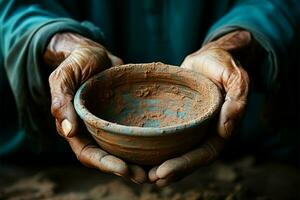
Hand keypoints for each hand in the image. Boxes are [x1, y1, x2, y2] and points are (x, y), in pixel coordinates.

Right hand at [46, 33, 146, 183]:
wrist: (94, 53)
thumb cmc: (76, 63)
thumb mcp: (64, 78)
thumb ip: (61, 102)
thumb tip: (68, 131)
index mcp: (76, 127)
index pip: (88, 153)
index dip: (104, 164)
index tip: (124, 168)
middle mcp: (93, 131)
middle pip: (107, 157)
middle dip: (125, 169)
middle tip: (145, 177)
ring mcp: (110, 125)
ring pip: (122, 150)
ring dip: (137, 162)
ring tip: (156, 171)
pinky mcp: (124, 117)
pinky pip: (133, 133)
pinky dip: (145, 144)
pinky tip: (161, 149)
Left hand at [149, 30, 250, 186]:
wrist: (209, 57)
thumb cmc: (224, 65)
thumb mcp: (236, 77)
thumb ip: (237, 99)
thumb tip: (226, 130)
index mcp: (220, 129)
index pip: (203, 154)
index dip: (184, 165)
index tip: (163, 172)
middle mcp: (204, 132)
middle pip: (187, 158)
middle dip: (169, 170)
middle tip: (148, 178)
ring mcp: (190, 127)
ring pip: (175, 150)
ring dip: (159, 163)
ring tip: (139, 173)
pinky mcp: (177, 118)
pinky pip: (166, 135)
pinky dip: (153, 145)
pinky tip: (136, 151)